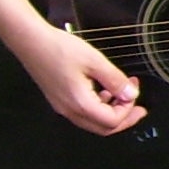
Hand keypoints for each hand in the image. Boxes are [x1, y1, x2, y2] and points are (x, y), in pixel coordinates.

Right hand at [12, 24, 146, 135]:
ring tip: (121, 94)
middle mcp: (69, 110)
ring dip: (111, 112)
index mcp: (80, 104)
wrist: (30, 41)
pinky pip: (83, 112)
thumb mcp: (95, 61)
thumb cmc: (59, 48)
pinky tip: (103, 91)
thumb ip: (115, 80)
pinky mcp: (59, 100)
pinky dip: (98, 106)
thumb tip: (131, 95)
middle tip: (138, 107)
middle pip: (103, 128)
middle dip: (124, 118)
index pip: (112, 121)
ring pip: (93, 122)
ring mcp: (62, 107)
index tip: (134, 92)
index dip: (128, 110)